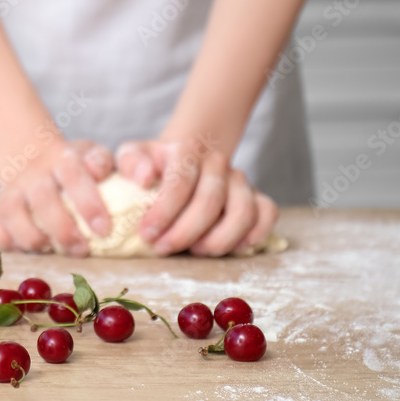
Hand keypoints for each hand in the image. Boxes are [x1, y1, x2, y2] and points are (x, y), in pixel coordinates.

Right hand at [0, 141, 113, 256]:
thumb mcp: (91, 156)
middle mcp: (31, 173)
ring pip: (10, 212)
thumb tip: (97, 171)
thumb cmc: (72, 168)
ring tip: (51, 249)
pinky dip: (2, 239)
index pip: (72, 175)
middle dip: (62, 229)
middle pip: (41, 198)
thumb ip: (100, 162)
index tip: (103, 229)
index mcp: (61, 159)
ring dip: (32, 237)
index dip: (87, 203)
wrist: (31, 159)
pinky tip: (23, 248)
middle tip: (80, 249)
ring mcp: (9, 190)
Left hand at [115, 137, 278, 256]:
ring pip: (242, 212)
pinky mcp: (258, 197)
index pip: (181, 181)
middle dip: (184, 232)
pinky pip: (268, 214)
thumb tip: (145, 178)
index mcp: (188, 149)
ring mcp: (241, 180)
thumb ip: (131, 162)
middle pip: (210, 201)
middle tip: (163, 248)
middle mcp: (218, 162)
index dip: (163, 212)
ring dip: (218, 239)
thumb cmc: (154, 167)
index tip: (146, 235)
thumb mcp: (133, 157)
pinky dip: (254, 235)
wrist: (184, 164)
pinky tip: (231, 249)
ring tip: (195, 251)